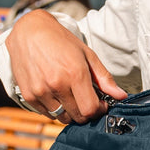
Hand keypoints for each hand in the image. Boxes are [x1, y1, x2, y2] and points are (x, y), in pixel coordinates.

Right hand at [5, 10, 127, 122]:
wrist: (29, 31)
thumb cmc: (62, 42)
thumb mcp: (88, 55)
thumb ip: (105, 79)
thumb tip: (121, 96)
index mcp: (75, 74)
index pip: (90, 110)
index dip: (98, 110)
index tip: (100, 104)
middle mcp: (56, 85)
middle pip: (78, 117)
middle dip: (86, 112)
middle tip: (87, 100)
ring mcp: (40, 91)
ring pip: (62, 118)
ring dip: (70, 112)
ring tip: (71, 96)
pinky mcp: (28, 95)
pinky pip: (47, 114)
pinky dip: (55, 110)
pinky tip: (57, 94)